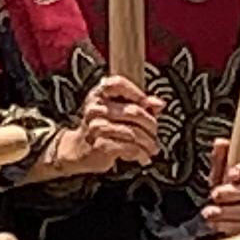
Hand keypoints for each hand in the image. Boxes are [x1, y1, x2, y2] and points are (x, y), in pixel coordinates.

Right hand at [47, 75, 165, 179]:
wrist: (80, 149)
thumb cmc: (103, 127)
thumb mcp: (120, 111)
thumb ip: (141, 105)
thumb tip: (159, 104)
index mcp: (99, 94)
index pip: (118, 83)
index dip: (136, 93)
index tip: (146, 106)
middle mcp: (95, 108)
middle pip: (133, 111)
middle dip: (150, 125)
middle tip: (154, 134)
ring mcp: (96, 126)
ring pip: (134, 133)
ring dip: (147, 143)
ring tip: (150, 148)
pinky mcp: (100, 145)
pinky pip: (129, 148)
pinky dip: (140, 154)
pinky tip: (141, 156)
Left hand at [202, 138, 239, 238]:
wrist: (235, 213)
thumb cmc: (231, 188)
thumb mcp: (223, 172)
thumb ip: (222, 158)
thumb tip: (221, 142)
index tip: (233, 172)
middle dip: (234, 192)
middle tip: (216, 194)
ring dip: (229, 212)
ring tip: (210, 212)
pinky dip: (229, 226)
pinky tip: (215, 223)